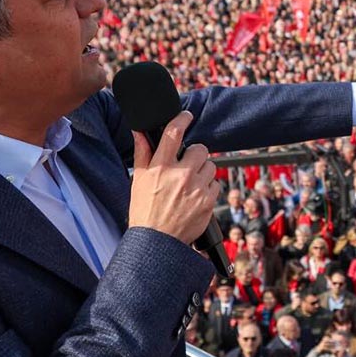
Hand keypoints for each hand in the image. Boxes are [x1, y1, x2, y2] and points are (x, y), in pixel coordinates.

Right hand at [129, 111, 219, 243]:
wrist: (157, 240)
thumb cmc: (145, 210)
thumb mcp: (139, 180)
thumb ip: (143, 153)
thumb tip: (139, 132)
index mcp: (160, 168)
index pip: (173, 134)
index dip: (182, 119)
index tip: (186, 115)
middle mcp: (180, 175)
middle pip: (200, 148)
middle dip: (195, 154)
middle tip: (188, 165)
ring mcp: (196, 188)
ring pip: (211, 165)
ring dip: (203, 171)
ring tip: (191, 184)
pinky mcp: (208, 200)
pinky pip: (216, 183)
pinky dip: (208, 187)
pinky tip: (196, 196)